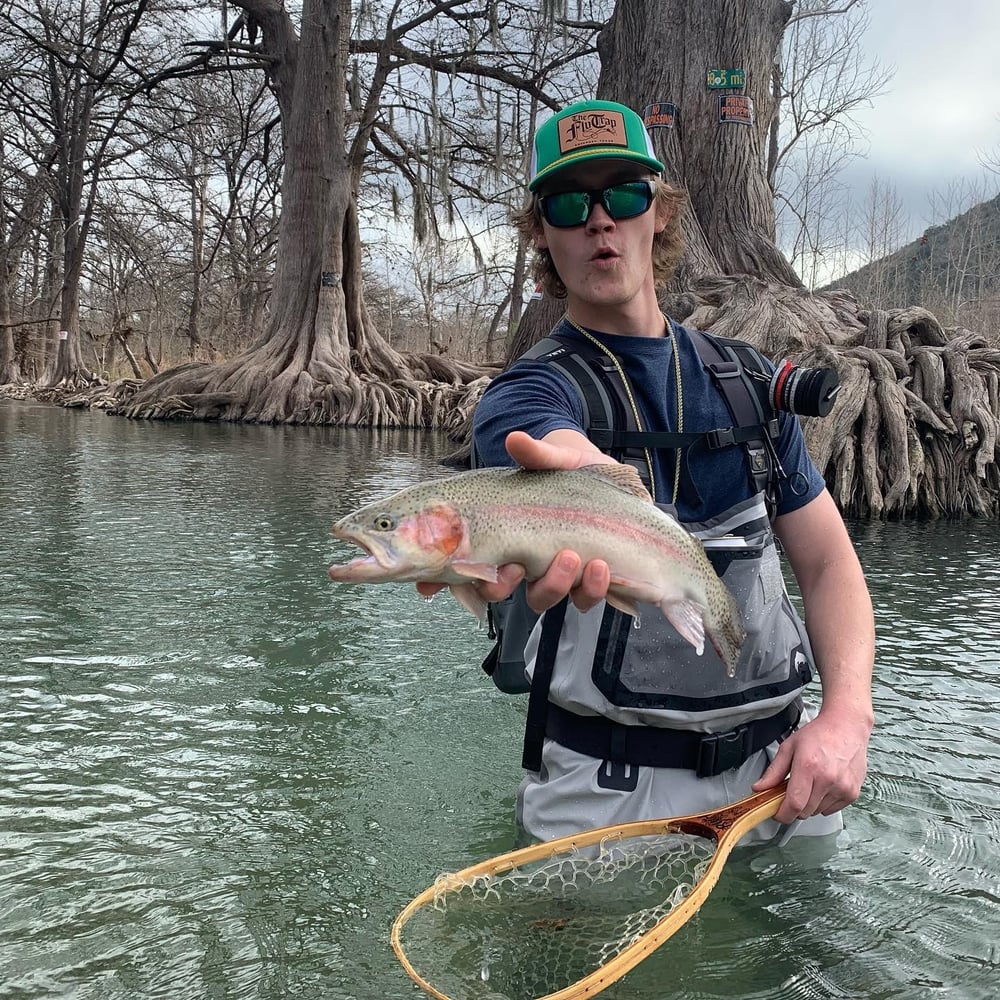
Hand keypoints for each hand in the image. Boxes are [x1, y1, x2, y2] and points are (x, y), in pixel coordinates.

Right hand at [415, 430, 615, 612]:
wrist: (610, 481)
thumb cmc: (568, 472)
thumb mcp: (550, 459)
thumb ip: (533, 453)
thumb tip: (516, 440)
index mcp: (499, 535)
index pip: (462, 562)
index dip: (439, 580)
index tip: (428, 586)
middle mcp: (521, 560)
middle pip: (495, 590)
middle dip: (499, 586)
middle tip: (515, 568)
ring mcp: (552, 573)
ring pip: (540, 598)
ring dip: (553, 584)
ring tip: (570, 557)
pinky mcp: (586, 580)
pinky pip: (583, 598)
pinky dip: (591, 588)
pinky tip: (600, 567)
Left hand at [752, 708, 870, 824]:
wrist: (846, 727)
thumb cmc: (819, 734)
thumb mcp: (789, 747)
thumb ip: (773, 771)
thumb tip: (759, 788)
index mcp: (809, 766)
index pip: (794, 804)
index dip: (783, 814)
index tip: (777, 813)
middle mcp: (828, 779)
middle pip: (805, 812)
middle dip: (794, 807)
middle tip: (792, 792)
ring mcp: (842, 787)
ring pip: (817, 812)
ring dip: (809, 804)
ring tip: (810, 783)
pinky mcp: (852, 793)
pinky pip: (831, 810)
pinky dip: (823, 803)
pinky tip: (823, 785)